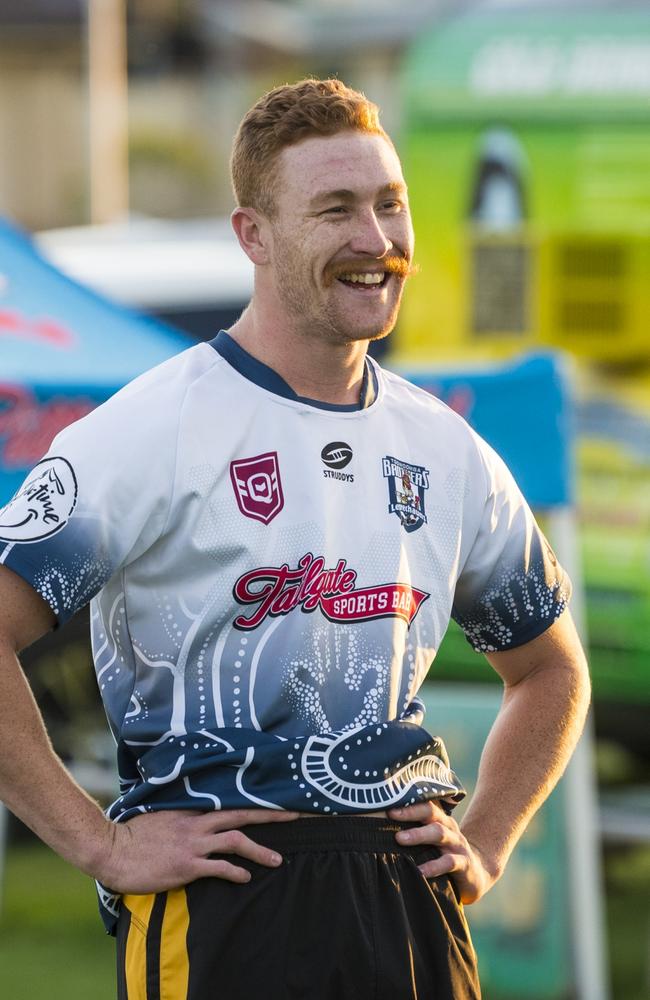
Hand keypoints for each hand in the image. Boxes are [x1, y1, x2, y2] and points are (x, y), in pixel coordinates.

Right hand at [96, 808, 299, 893]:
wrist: (112, 850)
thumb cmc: (133, 834)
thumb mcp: (160, 814)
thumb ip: (181, 813)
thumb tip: (196, 813)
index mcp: (191, 809)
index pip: (230, 800)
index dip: (254, 799)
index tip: (277, 798)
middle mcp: (196, 823)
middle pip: (242, 813)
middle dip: (272, 815)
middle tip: (297, 815)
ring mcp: (193, 844)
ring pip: (236, 840)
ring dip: (260, 850)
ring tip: (278, 860)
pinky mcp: (187, 866)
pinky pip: (219, 868)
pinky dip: (236, 872)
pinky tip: (246, 878)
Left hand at [388, 801, 497, 903]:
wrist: (477, 872)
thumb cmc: (444, 853)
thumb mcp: (432, 840)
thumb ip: (414, 831)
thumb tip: (378, 826)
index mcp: (439, 820)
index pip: (423, 804)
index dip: (406, 802)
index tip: (386, 802)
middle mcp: (448, 828)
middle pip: (431, 813)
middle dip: (410, 812)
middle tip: (390, 815)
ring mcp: (457, 845)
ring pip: (439, 834)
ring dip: (419, 835)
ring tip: (399, 839)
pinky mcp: (464, 864)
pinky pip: (449, 862)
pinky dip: (434, 866)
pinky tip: (419, 872)